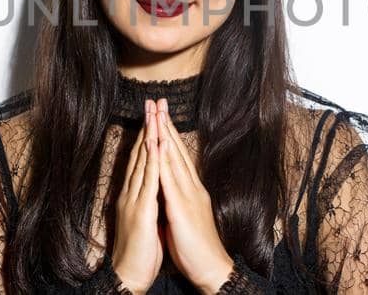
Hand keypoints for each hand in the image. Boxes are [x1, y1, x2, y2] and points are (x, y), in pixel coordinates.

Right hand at [112, 99, 164, 290]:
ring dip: (149, 135)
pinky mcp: (140, 210)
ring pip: (143, 161)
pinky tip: (155, 143)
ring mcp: (134, 199)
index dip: (148, 136)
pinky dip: (151, 160)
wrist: (130, 275)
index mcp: (135, 195)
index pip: (142, 160)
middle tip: (152, 101)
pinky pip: (148, 180)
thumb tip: (155, 191)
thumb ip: (149, 202)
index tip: (154, 115)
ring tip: (154, 112)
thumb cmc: (140, 252)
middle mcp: (132, 192)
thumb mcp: (147, 221)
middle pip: (140, 154)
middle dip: (148, 127)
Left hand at [152, 98, 235, 293]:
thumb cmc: (196, 247)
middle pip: (176, 150)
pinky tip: (157, 144)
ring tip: (156, 113)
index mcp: (190, 189)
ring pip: (174, 158)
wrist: (211, 268)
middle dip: (166, 124)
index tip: (160, 115)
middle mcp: (191, 187)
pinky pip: (170, 179)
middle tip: (158, 101)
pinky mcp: (182, 207)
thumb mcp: (184, 217)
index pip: (177, 156)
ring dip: (164, 134)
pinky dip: (163, 159)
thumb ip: (177, 200)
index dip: (168, 134)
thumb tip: (168, 190)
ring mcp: (188, 195)